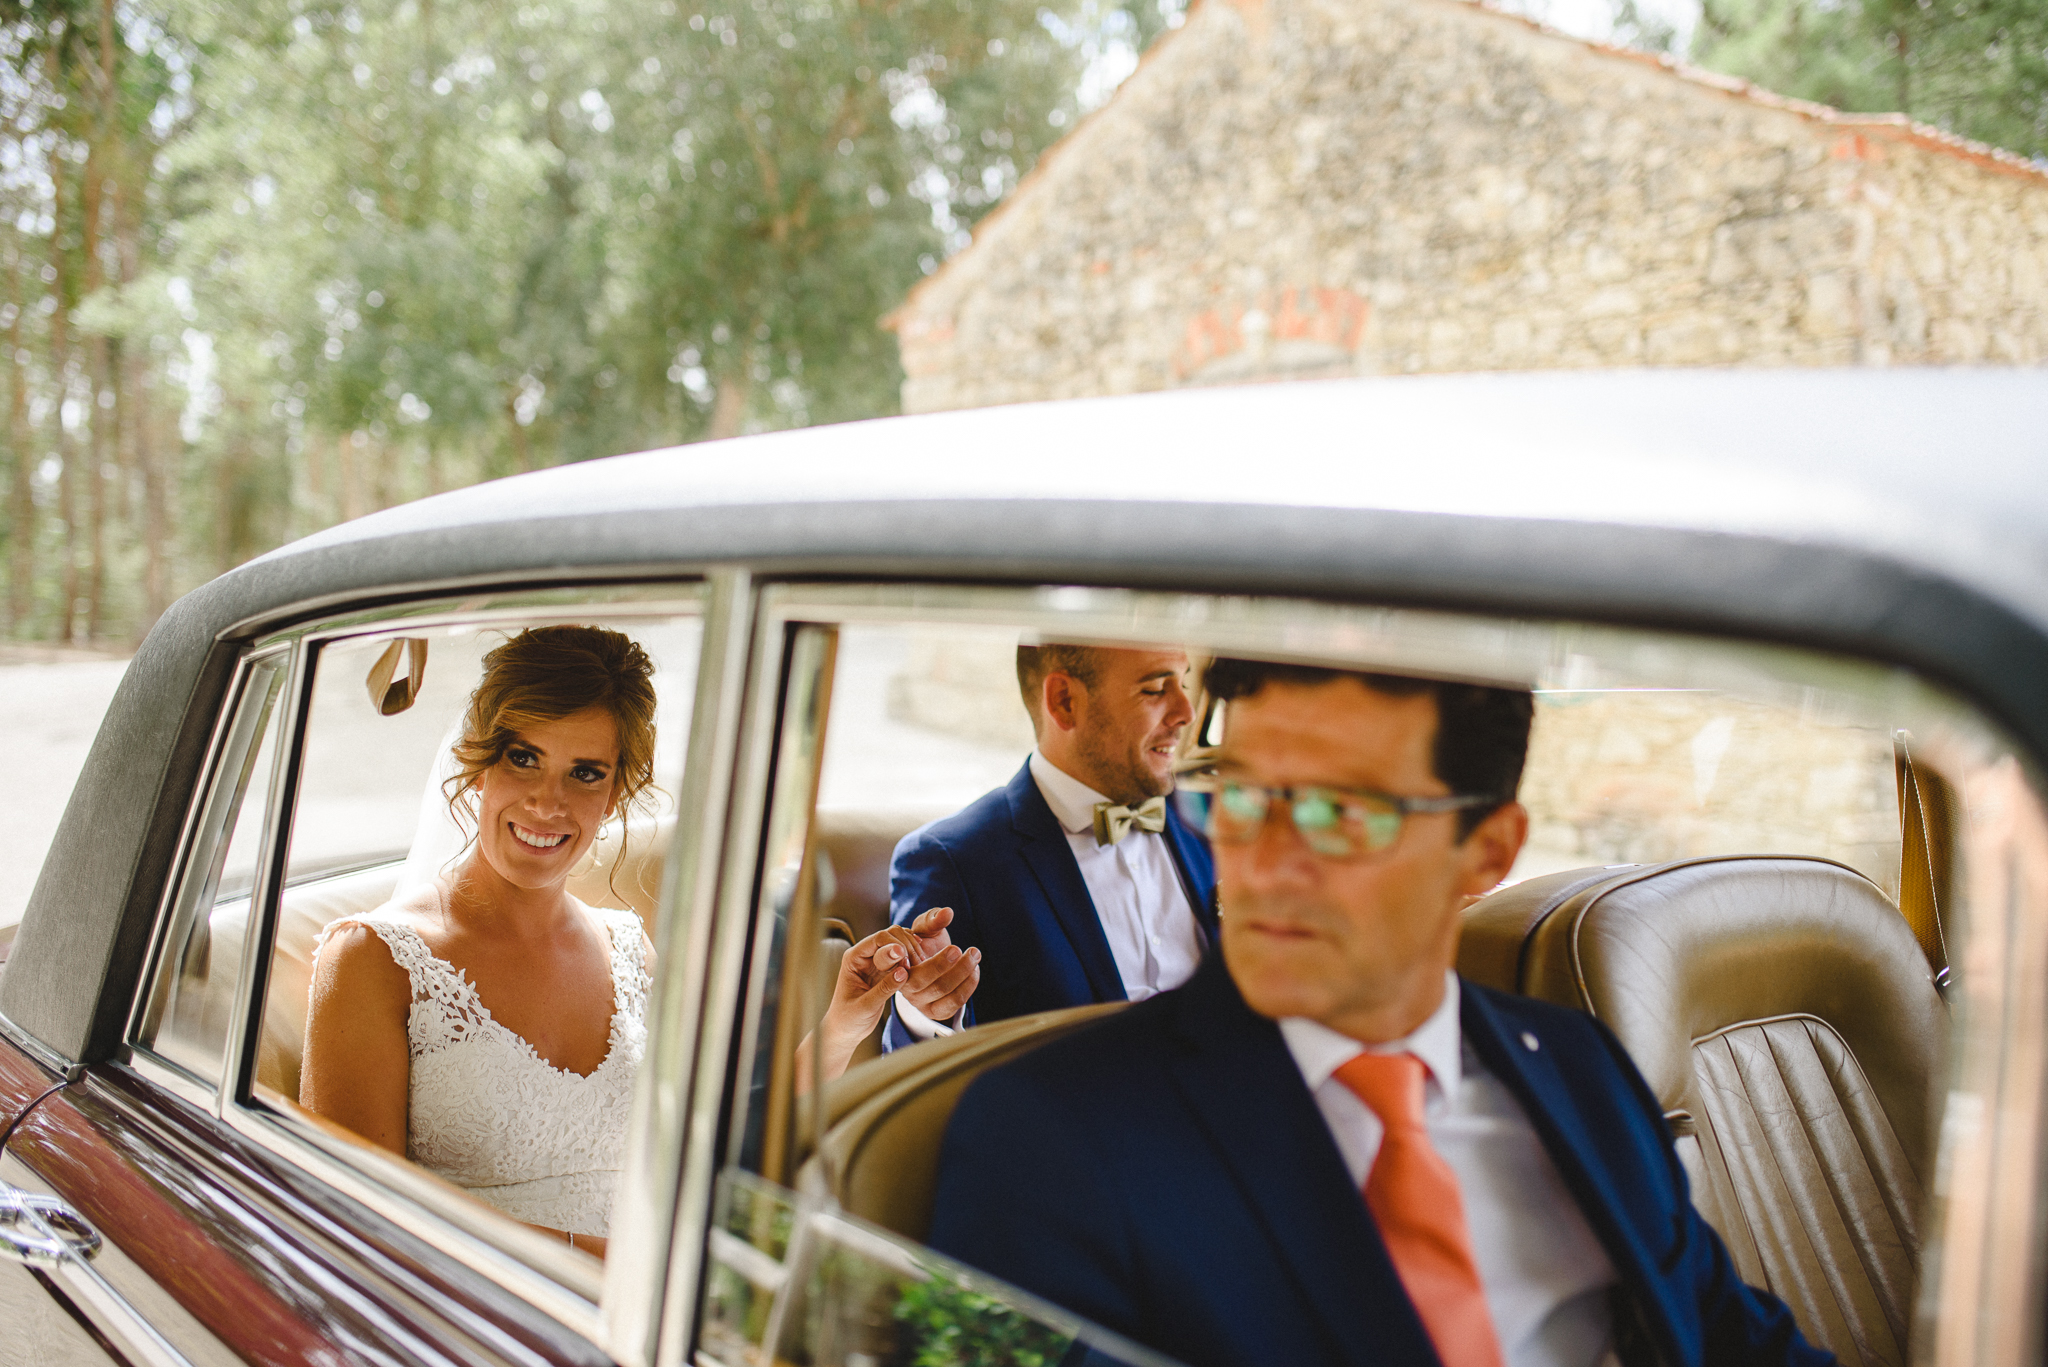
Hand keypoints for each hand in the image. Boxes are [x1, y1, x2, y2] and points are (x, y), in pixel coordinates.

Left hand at [796, 926, 920, 1091]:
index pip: (878, 938)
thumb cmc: (848, 1020)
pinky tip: (921, 968)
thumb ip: (884, 989)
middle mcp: (865, 955)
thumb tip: (903, 972)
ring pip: (899, 943)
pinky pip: (903, 957)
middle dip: (906, 947)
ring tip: (920, 968)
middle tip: (916, 966)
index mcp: (854, 958)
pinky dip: (913, 959)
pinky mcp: (886, 969)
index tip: (907, 963)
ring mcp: (876, 961)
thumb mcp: (866, 1006)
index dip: (895, 946)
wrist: (846, 1030)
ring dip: (912, 952)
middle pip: (891, 935)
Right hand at [897, 906, 979, 1023]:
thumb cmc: (925, 945)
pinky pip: (955, 1002)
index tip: (950, 947)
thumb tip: (947, 912)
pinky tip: (974, 969)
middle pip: (922, 979)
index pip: (897, 966)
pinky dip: (969, 984)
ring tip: (974, 953)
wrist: (932, 964)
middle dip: (944, 963)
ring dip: (963, 971)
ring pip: (942, 990)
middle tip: (960, 948)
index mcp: (895, 967)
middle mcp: (904, 988)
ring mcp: (920, 1003)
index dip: (920, 959)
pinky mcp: (936, 1012)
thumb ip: (932, 920)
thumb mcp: (925, 929)